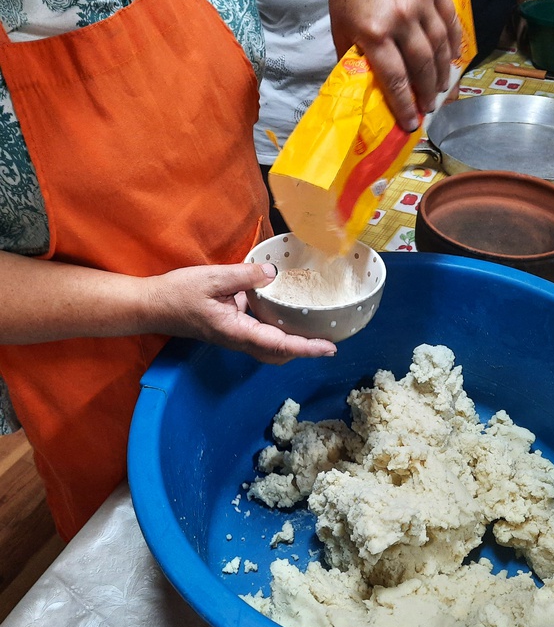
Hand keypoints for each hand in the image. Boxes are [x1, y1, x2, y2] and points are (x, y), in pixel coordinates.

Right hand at [144, 263, 336, 364]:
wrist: (151, 306)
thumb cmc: (177, 293)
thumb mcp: (212, 278)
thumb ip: (244, 275)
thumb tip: (273, 273)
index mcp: (237, 332)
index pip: (279, 344)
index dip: (307, 348)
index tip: (329, 348)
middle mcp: (239, 340)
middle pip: (279, 354)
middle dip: (304, 350)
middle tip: (328, 339)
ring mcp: (235, 338)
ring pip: (271, 349)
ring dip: (293, 344)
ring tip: (315, 330)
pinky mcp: (231, 330)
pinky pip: (261, 337)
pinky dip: (278, 333)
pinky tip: (285, 314)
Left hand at [326, 0, 462, 131]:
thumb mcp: (340, 27)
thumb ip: (351, 58)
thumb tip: (361, 91)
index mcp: (373, 32)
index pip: (394, 78)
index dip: (404, 105)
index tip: (410, 123)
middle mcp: (400, 18)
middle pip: (421, 66)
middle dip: (427, 92)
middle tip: (429, 108)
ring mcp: (421, 1)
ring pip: (440, 46)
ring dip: (442, 72)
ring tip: (440, 89)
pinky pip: (451, 21)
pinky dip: (454, 43)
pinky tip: (452, 60)